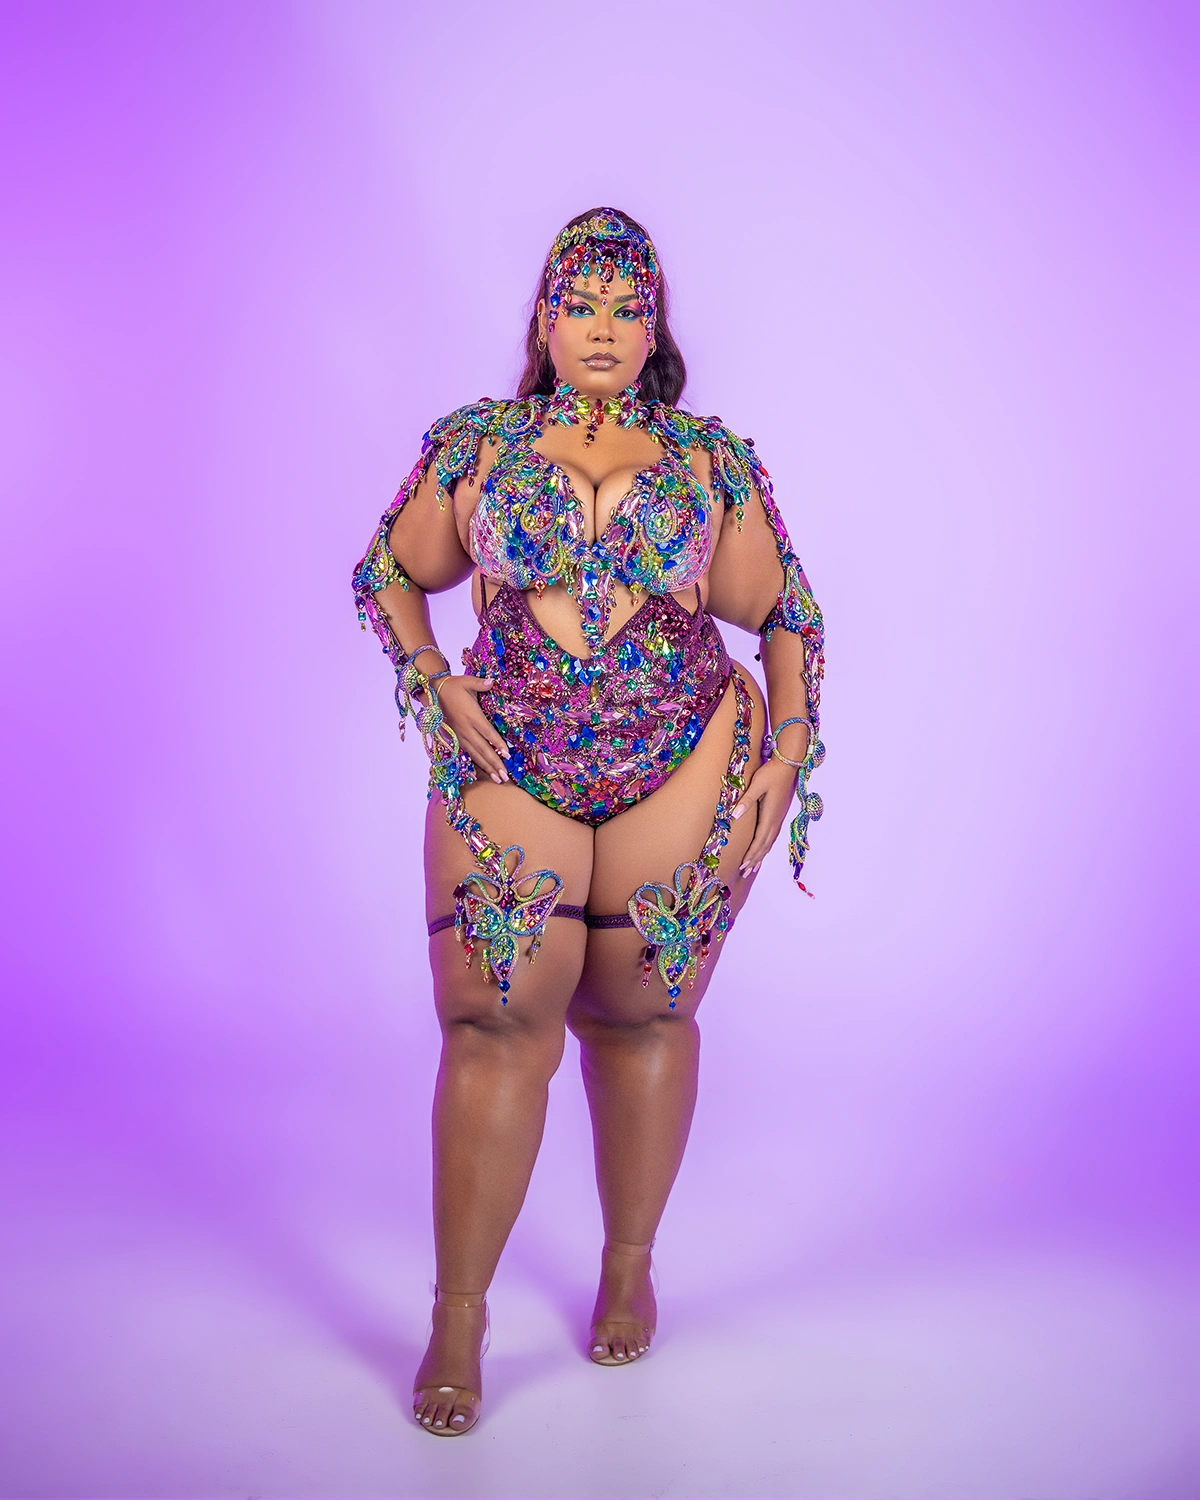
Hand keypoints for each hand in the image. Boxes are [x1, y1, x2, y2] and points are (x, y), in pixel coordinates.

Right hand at [432, 675, 510, 783]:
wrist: (431, 691)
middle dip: (494, 763)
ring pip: (475, 754)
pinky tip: (482, 770)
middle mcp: (466, 728)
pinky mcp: (454, 737)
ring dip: (486, 767)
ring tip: (497, 779)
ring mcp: (459, 735)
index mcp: (472, 716)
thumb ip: (480, 684)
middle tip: (505, 777)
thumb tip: (492, 681)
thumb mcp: (467, 681)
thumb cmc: (453, 686)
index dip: (498, 744)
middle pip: (482, 749)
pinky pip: (466, 752)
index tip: (507, 755)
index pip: (488, 733)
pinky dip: (475, 762)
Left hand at [730, 757, 798, 876]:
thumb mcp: (757, 784)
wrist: (789, 764)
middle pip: (765, 845)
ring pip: (769, 842)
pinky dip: (766, 846)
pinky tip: (763, 848)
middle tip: (744, 872)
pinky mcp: (779, 813)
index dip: (751, 854)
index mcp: (770, 815)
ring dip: (761, 855)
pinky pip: (772, 835)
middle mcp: (776, 819)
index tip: (743, 865)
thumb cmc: (771, 772)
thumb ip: (746, 800)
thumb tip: (734, 816)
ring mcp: (779, 817)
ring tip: (753, 867)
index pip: (760, 840)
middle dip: (755, 860)